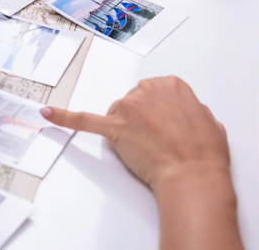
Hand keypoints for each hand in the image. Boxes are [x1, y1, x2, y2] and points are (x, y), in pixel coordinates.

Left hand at [40, 76, 229, 190]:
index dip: (156, 114)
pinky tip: (48, 113)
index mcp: (171, 84)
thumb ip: (191, 110)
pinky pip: (85, 120)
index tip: (163, 125)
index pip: (152, 93)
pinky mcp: (114, 127)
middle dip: (140, 121)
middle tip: (157, 141)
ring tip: (147, 148)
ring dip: (127, 130)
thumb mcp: (209, 120)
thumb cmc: (203, 153)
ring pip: (117, 114)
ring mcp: (129, 108)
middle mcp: (147, 90)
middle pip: (132, 103)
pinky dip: (64, 117)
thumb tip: (186, 115)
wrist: (194, 174)